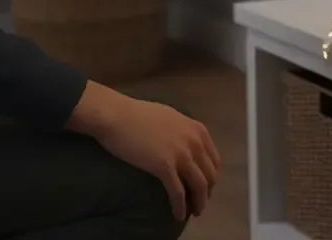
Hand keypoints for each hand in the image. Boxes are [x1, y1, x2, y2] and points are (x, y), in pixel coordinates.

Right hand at [67, 82, 219, 220]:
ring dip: (199, 202)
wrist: (117, 116)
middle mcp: (195, 142)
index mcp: (198, 130)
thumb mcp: (172, 118)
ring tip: (194, 212)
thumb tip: (185, 144)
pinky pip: (178, 193)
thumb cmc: (138, 115)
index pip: (214, 160)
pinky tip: (178, 215)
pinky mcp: (164, 167)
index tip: (206, 186)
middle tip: (200, 202)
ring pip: (199, 186)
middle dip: (207, 192)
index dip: (211, 176)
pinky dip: (180, 207)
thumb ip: (183, 132)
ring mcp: (181, 155)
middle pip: (209, 174)